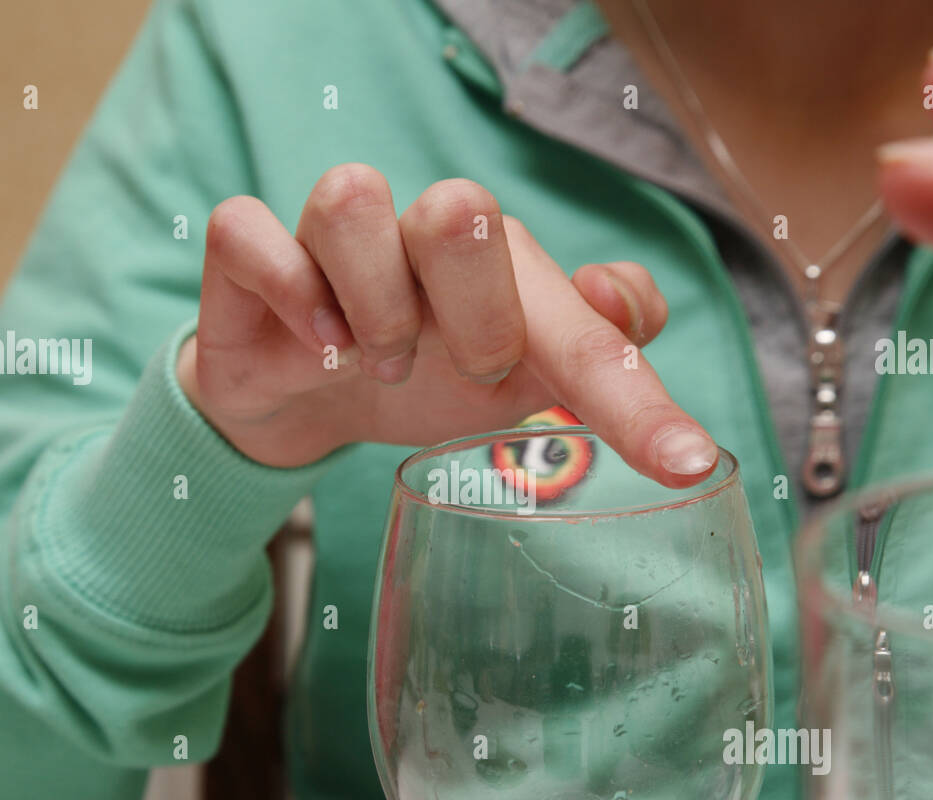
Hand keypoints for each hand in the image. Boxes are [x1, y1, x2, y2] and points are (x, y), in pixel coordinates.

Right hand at [177, 166, 716, 484]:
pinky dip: (289, 291)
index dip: (634, 393)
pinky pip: (252, 232)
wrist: (300, 394)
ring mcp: (328, 239)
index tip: (683, 466)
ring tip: (377, 359)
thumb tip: (633, 308)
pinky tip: (314, 341)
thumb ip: (588, 352)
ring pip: (352, 200)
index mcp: (502, 271)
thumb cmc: (418, 378)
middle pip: (462, 210)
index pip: (587, 319)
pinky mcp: (249, 254)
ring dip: (375, 308)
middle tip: (467, 374)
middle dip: (476, 319)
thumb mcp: (510, 378)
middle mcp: (418, 236)